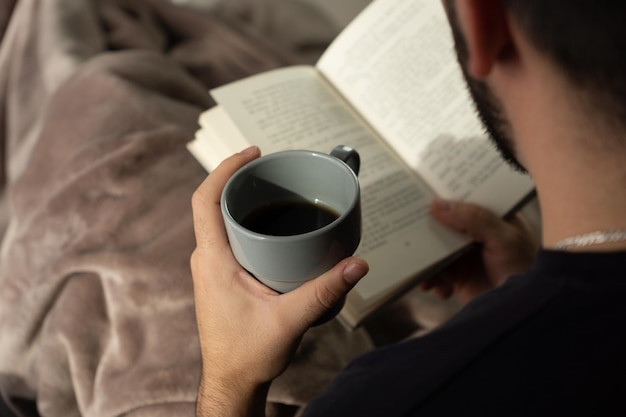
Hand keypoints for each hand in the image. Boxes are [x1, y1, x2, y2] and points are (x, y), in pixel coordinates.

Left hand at [190, 146, 368, 416]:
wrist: (231, 381)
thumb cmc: (247, 354)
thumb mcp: (289, 320)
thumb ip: (325, 292)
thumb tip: (357, 264)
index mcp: (213, 261)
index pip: (205, 200)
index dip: (225, 169)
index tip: (252, 152)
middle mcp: (207, 259)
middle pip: (215, 204)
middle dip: (241, 180)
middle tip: (274, 168)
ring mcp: (212, 268)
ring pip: (222, 221)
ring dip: (245, 201)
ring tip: (277, 191)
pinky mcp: (221, 277)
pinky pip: (230, 237)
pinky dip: (249, 223)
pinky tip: (275, 227)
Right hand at [420, 198, 537, 304]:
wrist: (524, 311)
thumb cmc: (525, 269)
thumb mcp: (504, 238)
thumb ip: (474, 219)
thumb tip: (437, 203)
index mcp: (491, 216)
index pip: (463, 199)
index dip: (443, 194)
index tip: (419, 190)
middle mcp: (475, 234)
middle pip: (443, 224)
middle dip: (425, 229)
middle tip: (406, 229)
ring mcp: (465, 255)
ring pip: (434, 250)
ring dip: (425, 260)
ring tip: (422, 271)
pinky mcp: (457, 277)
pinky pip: (435, 273)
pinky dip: (430, 280)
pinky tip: (434, 287)